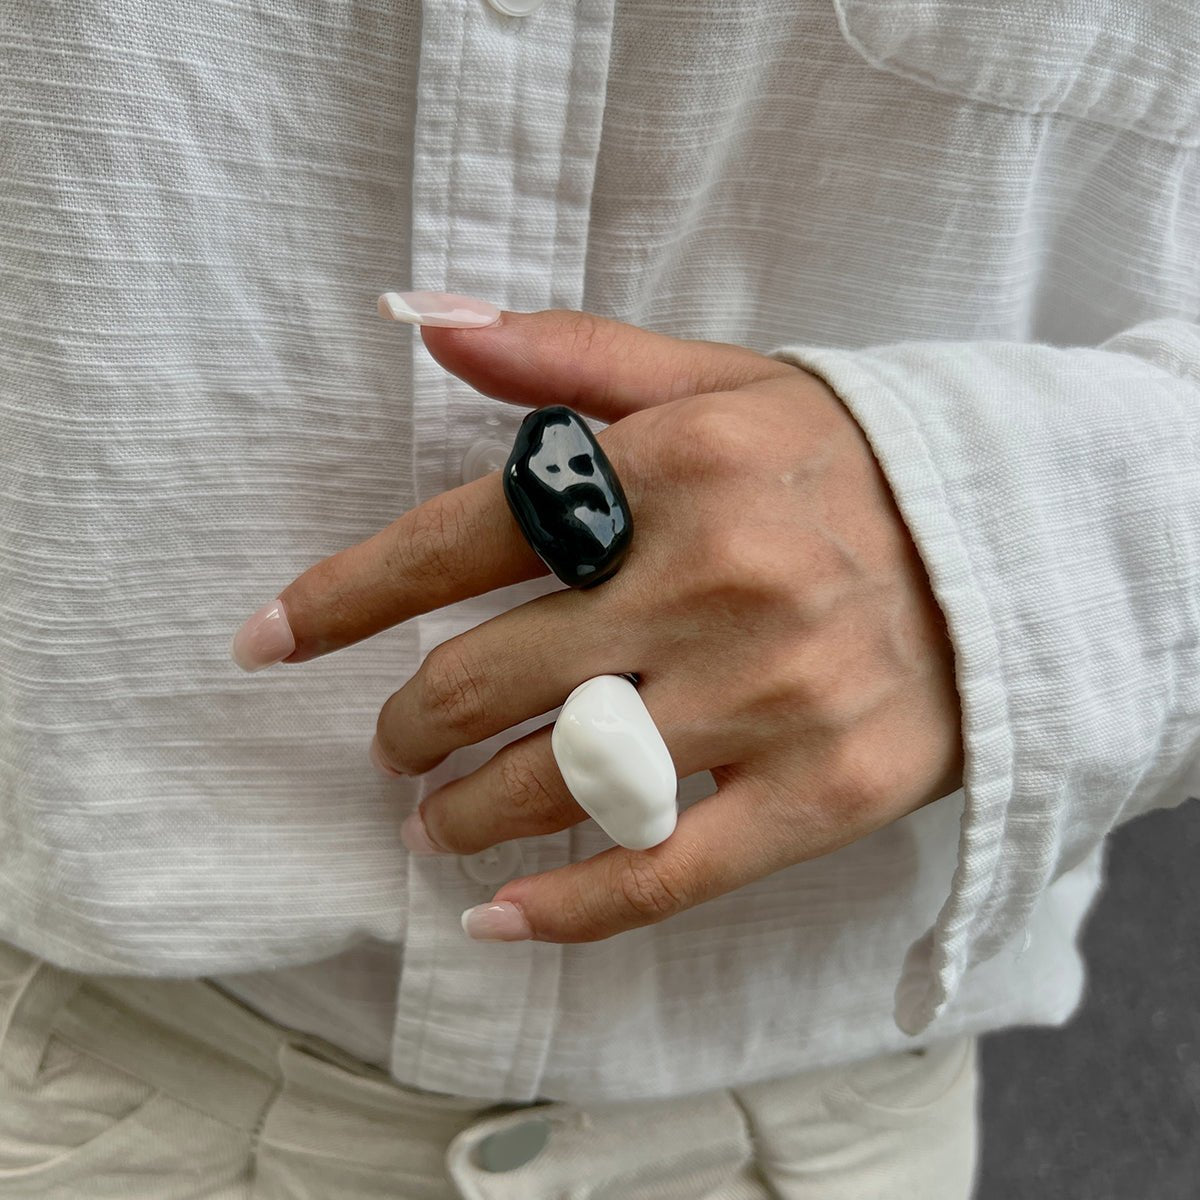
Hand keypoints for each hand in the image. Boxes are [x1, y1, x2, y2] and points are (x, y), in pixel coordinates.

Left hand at [237, 308, 962, 942]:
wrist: (1018, 547)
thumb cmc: (846, 461)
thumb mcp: (720, 383)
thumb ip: (569, 358)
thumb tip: (425, 323)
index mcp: (675, 468)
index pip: (459, 536)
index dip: (343, 598)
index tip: (267, 642)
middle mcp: (716, 581)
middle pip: (490, 678)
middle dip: (408, 725)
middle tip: (391, 744)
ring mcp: (774, 697)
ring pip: (563, 781)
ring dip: (464, 814)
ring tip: (430, 822)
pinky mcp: (828, 792)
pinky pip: (669, 872)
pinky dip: (568, 908)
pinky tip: (498, 918)